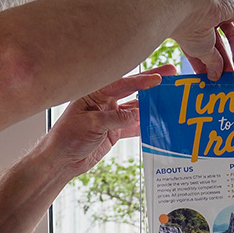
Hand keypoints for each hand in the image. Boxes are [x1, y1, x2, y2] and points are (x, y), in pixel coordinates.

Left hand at [38, 64, 176, 179]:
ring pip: (135, 108)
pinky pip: (133, 126)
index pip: (121, 84)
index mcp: (94, 94)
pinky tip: (159, 122)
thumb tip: (135, 115)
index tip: (159, 78)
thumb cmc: (67, 137)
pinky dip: (145, 125)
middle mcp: (104, 102)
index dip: (141, 81)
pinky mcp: (113, 132)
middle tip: (171, 73)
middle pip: (131, 90)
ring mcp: (110, 117)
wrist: (62, 160)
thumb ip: (113, 119)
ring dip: (151, 105)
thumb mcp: (90, 125)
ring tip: (170, 98)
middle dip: (151, 83)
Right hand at [168, 0, 233, 80]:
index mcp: (193, 27)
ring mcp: (221, 10)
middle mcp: (206, 17)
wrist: (186, 8)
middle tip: (230, 76)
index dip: (209, 64)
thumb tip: (215, 76)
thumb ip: (212, 63)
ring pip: (233, 34)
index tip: (212, 78)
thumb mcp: (201, 51)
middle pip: (220, 42)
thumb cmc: (188, 30)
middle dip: (225, 60)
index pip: (204, 48)